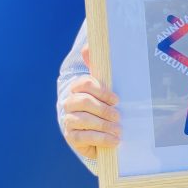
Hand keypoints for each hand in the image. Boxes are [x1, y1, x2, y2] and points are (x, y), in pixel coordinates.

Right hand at [61, 45, 120, 159]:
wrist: (101, 133)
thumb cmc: (106, 107)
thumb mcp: (107, 90)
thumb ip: (99, 69)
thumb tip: (87, 47)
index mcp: (78, 89)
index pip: (84, 84)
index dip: (101, 91)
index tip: (116, 99)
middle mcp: (69, 103)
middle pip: (83, 102)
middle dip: (103, 109)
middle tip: (118, 116)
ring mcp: (69, 120)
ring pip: (83, 119)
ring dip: (103, 125)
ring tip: (118, 130)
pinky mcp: (72, 137)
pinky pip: (84, 137)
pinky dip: (101, 138)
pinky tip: (114, 140)